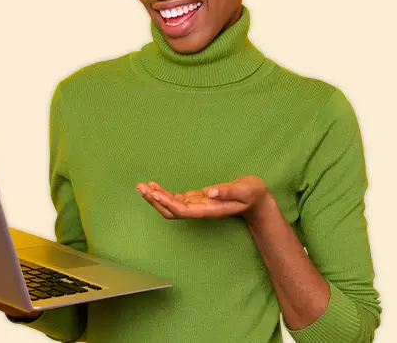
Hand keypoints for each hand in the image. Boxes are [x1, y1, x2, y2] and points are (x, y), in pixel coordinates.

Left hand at [135, 175, 271, 220]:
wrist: (256, 199)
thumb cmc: (252, 194)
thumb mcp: (244, 190)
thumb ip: (228, 192)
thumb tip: (211, 192)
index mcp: (210, 209)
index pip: (184, 211)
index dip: (168, 203)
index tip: (155, 194)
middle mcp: (200, 210)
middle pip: (172, 210)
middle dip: (155, 200)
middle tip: (140, 188)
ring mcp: (197, 205)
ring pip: (171, 205)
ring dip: (155, 197)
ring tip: (141, 186)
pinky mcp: (196, 199)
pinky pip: (175, 199)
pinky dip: (163, 193)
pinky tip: (152, 185)